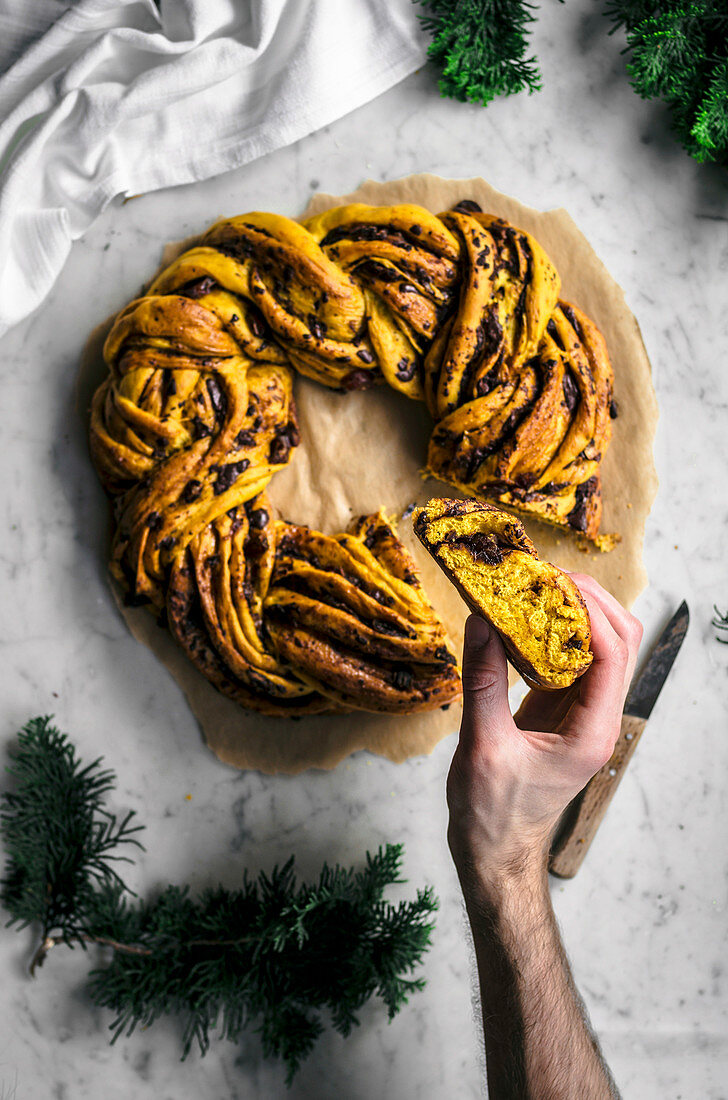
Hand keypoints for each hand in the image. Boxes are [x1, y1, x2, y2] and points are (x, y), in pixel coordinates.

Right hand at [447, 573, 642, 889]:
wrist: (495, 854)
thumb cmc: (493, 817)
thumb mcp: (482, 746)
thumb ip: (483, 681)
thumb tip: (482, 620)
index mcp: (593, 731)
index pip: (612, 654)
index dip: (587, 611)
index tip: (550, 583)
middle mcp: (597, 719)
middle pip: (618, 641)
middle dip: (587, 601)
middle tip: (542, 577)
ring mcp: (581, 714)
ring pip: (596, 646)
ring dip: (570, 613)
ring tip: (531, 589)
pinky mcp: (559, 712)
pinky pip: (566, 660)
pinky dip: (548, 633)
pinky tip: (519, 619)